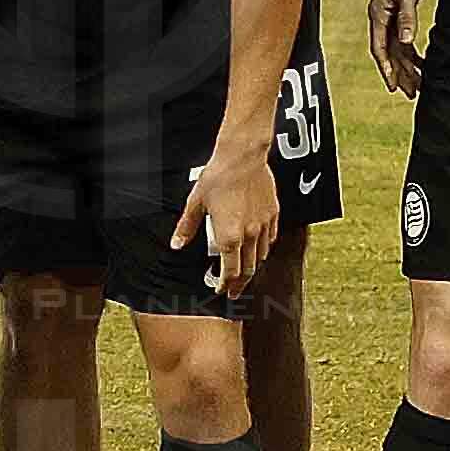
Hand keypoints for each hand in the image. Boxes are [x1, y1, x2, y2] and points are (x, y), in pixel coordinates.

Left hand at [175, 136, 280, 297]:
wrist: (243, 157)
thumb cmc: (218, 178)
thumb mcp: (195, 204)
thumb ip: (187, 228)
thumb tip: (176, 245)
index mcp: (228, 236)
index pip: (229, 272)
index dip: (225, 285)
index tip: (220, 290)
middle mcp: (249, 235)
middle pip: (247, 270)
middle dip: (240, 284)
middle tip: (234, 292)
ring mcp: (263, 226)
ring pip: (261, 257)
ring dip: (252, 268)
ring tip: (244, 273)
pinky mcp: (273, 215)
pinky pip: (270, 240)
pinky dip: (263, 250)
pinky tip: (258, 249)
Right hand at [367, 0, 432, 96]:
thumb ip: (406, 18)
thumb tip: (406, 43)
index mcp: (378, 15)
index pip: (379, 49)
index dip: (386, 69)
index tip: (393, 87)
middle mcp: (381, 19)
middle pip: (389, 53)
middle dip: (399, 74)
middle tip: (410, 93)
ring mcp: (390, 17)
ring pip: (397, 49)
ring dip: (407, 66)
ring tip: (418, 85)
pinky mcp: (401, 13)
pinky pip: (404, 39)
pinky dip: (413, 52)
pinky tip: (423, 62)